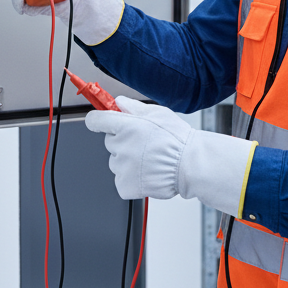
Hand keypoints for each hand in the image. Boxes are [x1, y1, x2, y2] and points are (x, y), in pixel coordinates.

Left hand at [85, 96, 256, 215]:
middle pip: (110, 143)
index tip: (98, 122)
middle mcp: (121, 146)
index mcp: (126, 126)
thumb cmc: (178, 139)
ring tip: (149, 161)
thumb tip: (119, 102)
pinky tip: (146, 174)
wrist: (191, 165)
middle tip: (143, 145)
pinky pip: (121, 181)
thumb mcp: (158, 113)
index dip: (97, 121)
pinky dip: (131, 180)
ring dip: (127, 162)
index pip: (96, 120)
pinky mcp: (126, 185)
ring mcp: (122, 167)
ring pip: (116, 163)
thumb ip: (134, 107)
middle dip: (122, 143)